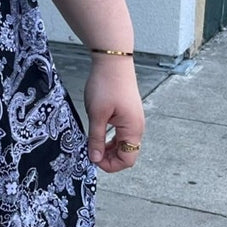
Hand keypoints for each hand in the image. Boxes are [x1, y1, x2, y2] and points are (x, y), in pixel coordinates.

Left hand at [84, 56, 144, 172]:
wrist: (113, 61)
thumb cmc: (105, 86)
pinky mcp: (127, 113)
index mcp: (133, 129)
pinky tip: (98, 134)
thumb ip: (96, 139)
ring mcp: (133, 120)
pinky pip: (121, 133)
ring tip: (92, 144)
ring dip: (109, 148)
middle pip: (127, 153)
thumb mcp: (97, 115)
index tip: (92, 159)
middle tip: (90, 153)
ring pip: (123, 144)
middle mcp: (137, 127)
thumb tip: (95, 159)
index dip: (110, 165)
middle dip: (109, 158)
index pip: (128, 159)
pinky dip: (110, 138)